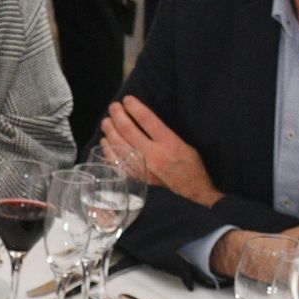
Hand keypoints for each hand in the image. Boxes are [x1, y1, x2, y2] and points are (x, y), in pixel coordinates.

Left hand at [100, 99, 216, 206]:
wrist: (193, 199)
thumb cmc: (192, 172)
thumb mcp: (187, 147)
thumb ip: (167, 135)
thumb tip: (148, 122)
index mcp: (169, 144)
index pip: (147, 119)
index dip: (134, 106)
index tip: (127, 100)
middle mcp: (153, 155)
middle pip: (128, 129)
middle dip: (117, 114)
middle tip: (113, 107)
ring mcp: (141, 168)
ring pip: (118, 144)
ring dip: (109, 130)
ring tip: (106, 121)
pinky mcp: (134, 180)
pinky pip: (115, 162)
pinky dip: (108, 150)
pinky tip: (105, 142)